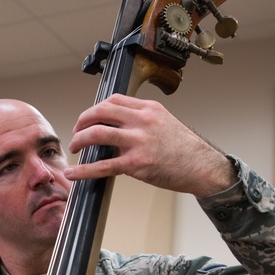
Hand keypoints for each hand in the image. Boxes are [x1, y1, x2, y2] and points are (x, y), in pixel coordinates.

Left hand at [65, 94, 236, 196]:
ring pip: (97, 134)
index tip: (88, 119)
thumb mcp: (165, 122)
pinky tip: (73, 173)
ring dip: (79, 140)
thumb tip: (120, 125)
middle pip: (100, 112)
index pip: (113, 100)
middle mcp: (142, 120)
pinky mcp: (136, 163)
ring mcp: (138, 141)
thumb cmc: (185, 149)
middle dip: (82, 122)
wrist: (202, 167)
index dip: (95, 109)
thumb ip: (143, 120)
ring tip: (75, 149)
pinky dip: (83, 170)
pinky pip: (102, 166)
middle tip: (76, 133)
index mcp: (148, 109)